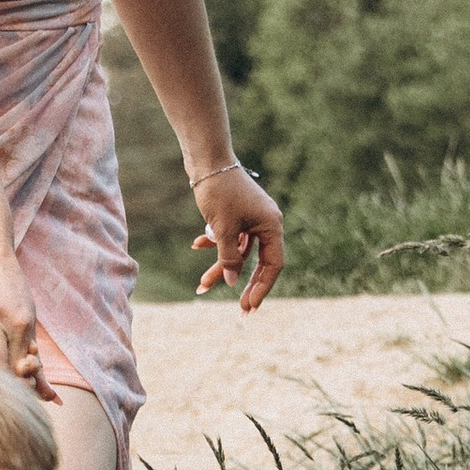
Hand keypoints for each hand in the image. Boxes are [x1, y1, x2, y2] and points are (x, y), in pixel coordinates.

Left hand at [190, 164, 285, 310]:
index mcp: (271, 225)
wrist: (206, 158)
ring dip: (220, 266)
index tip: (249, 307)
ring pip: (239, 251)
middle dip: (243, 284)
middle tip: (239, 310)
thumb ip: (228, 258)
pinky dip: (215, 243)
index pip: (273, 265)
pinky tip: (197, 244)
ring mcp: (251, 218)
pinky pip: (230, 236)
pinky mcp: (236, 213)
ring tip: (201, 285)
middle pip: (258, 262)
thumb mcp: (222, 230)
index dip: (262, 288)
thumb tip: (231, 283)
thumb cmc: (218, 191)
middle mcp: (265, 222)